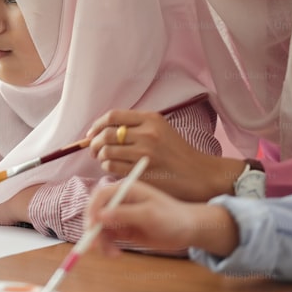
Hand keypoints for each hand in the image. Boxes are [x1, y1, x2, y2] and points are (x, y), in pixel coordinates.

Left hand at [86, 109, 242, 201]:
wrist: (199, 174)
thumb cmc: (178, 153)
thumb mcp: (161, 129)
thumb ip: (136, 126)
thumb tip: (102, 131)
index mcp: (151, 119)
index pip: (113, 116)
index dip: (97, 125)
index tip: (91, 133)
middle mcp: (147, 133)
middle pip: (107, 134)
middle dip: (94, 143)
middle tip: (93, 150)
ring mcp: (145, 153)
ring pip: (107, 151)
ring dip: (100, 156)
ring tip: (103, 159)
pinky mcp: (143, 171)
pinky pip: (113, 166)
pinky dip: (107, 167)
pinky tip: (112, 167)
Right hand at [88, 181, 238, 257]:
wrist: (187, 230)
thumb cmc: (172, 217)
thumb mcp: (149, 214)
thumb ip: (124, 214)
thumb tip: (100, 216)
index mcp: (126, 190)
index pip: (101, 195)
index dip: (92, 209)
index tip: (91, 226)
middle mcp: (120, 201)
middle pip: (96, 211)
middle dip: (93, 228)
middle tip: (95, 245)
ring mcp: (120, 216)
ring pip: (100, 227)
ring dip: (101, 241)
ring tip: (112, 254)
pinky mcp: (123, 230)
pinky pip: (107, 237)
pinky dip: (107, 246)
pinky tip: (115, 254)